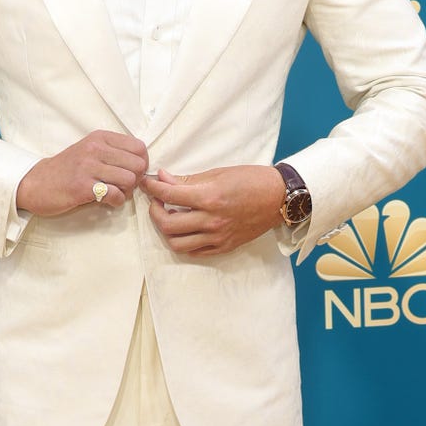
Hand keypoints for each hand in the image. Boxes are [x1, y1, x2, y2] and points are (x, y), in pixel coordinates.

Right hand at [16, 130, 148, 215]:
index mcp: (99, 137)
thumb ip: (113, 152)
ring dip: (126, 192)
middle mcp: (95, 148)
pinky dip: (116, 202)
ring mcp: (88, 167)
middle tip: (123, 186)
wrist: (36, 183)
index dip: (141, 163)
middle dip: (136, 179)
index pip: (139, 147)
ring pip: (129, 179)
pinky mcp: (82, 187)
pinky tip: (107, 201)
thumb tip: (141, 163)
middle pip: (137, 164)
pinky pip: (115, 195)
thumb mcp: (89, 150)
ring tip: (115, 193)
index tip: (131, 173)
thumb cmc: (67, 169)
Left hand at [140, 166, 284, 256]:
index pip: (168, 195)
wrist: (279, 198)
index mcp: (210, 198)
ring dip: (166, 230)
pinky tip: (183, 229)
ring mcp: (217, 237)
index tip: (146, 183)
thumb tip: (163, 179)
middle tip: (156, 201)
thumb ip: (188, 180)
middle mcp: (211, 220)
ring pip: (177, 243)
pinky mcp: (224, 246)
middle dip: (154, 211)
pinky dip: (183, 242)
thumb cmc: (251, 180)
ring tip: (169, 217)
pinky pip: (194, 251)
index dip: (152, 188)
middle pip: (167, 224)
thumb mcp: (218, 173)